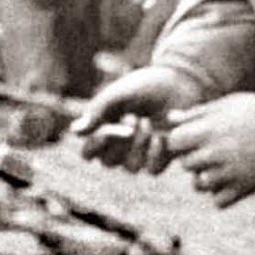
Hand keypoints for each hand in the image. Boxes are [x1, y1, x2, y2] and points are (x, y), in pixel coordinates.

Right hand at [74, 67, 199, 171]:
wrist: (179, 84)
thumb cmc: (145, 86)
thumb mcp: (118, 94)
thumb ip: (97, 111)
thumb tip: (75, 132)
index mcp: (104, 131)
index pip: (88, 153)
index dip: (95, 146)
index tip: (108, 130)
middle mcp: (120, 148)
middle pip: (108, 162)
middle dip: (120, 142)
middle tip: (134, 117)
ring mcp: (142, 155)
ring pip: (131, 168)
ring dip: (138, 146)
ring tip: (147, 122)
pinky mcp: (162, 158)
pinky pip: (152, 170)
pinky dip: (155, 154)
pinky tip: (161, 136)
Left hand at [166, 92, 254, 207]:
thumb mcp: (224, 105)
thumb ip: (195, 114)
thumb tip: (170, 119)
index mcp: (206, 131)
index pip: (173, 143)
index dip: (181, 141)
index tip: (193, 138)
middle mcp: (213, 154)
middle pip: (186, 165)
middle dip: (194, 158)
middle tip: (213, 151)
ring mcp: (227, 174)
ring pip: (199, 186)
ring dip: (206, 178)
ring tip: (223, 167)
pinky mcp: (242, 189)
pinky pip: (218, 201)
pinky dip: (222, 194)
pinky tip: (233, 180)